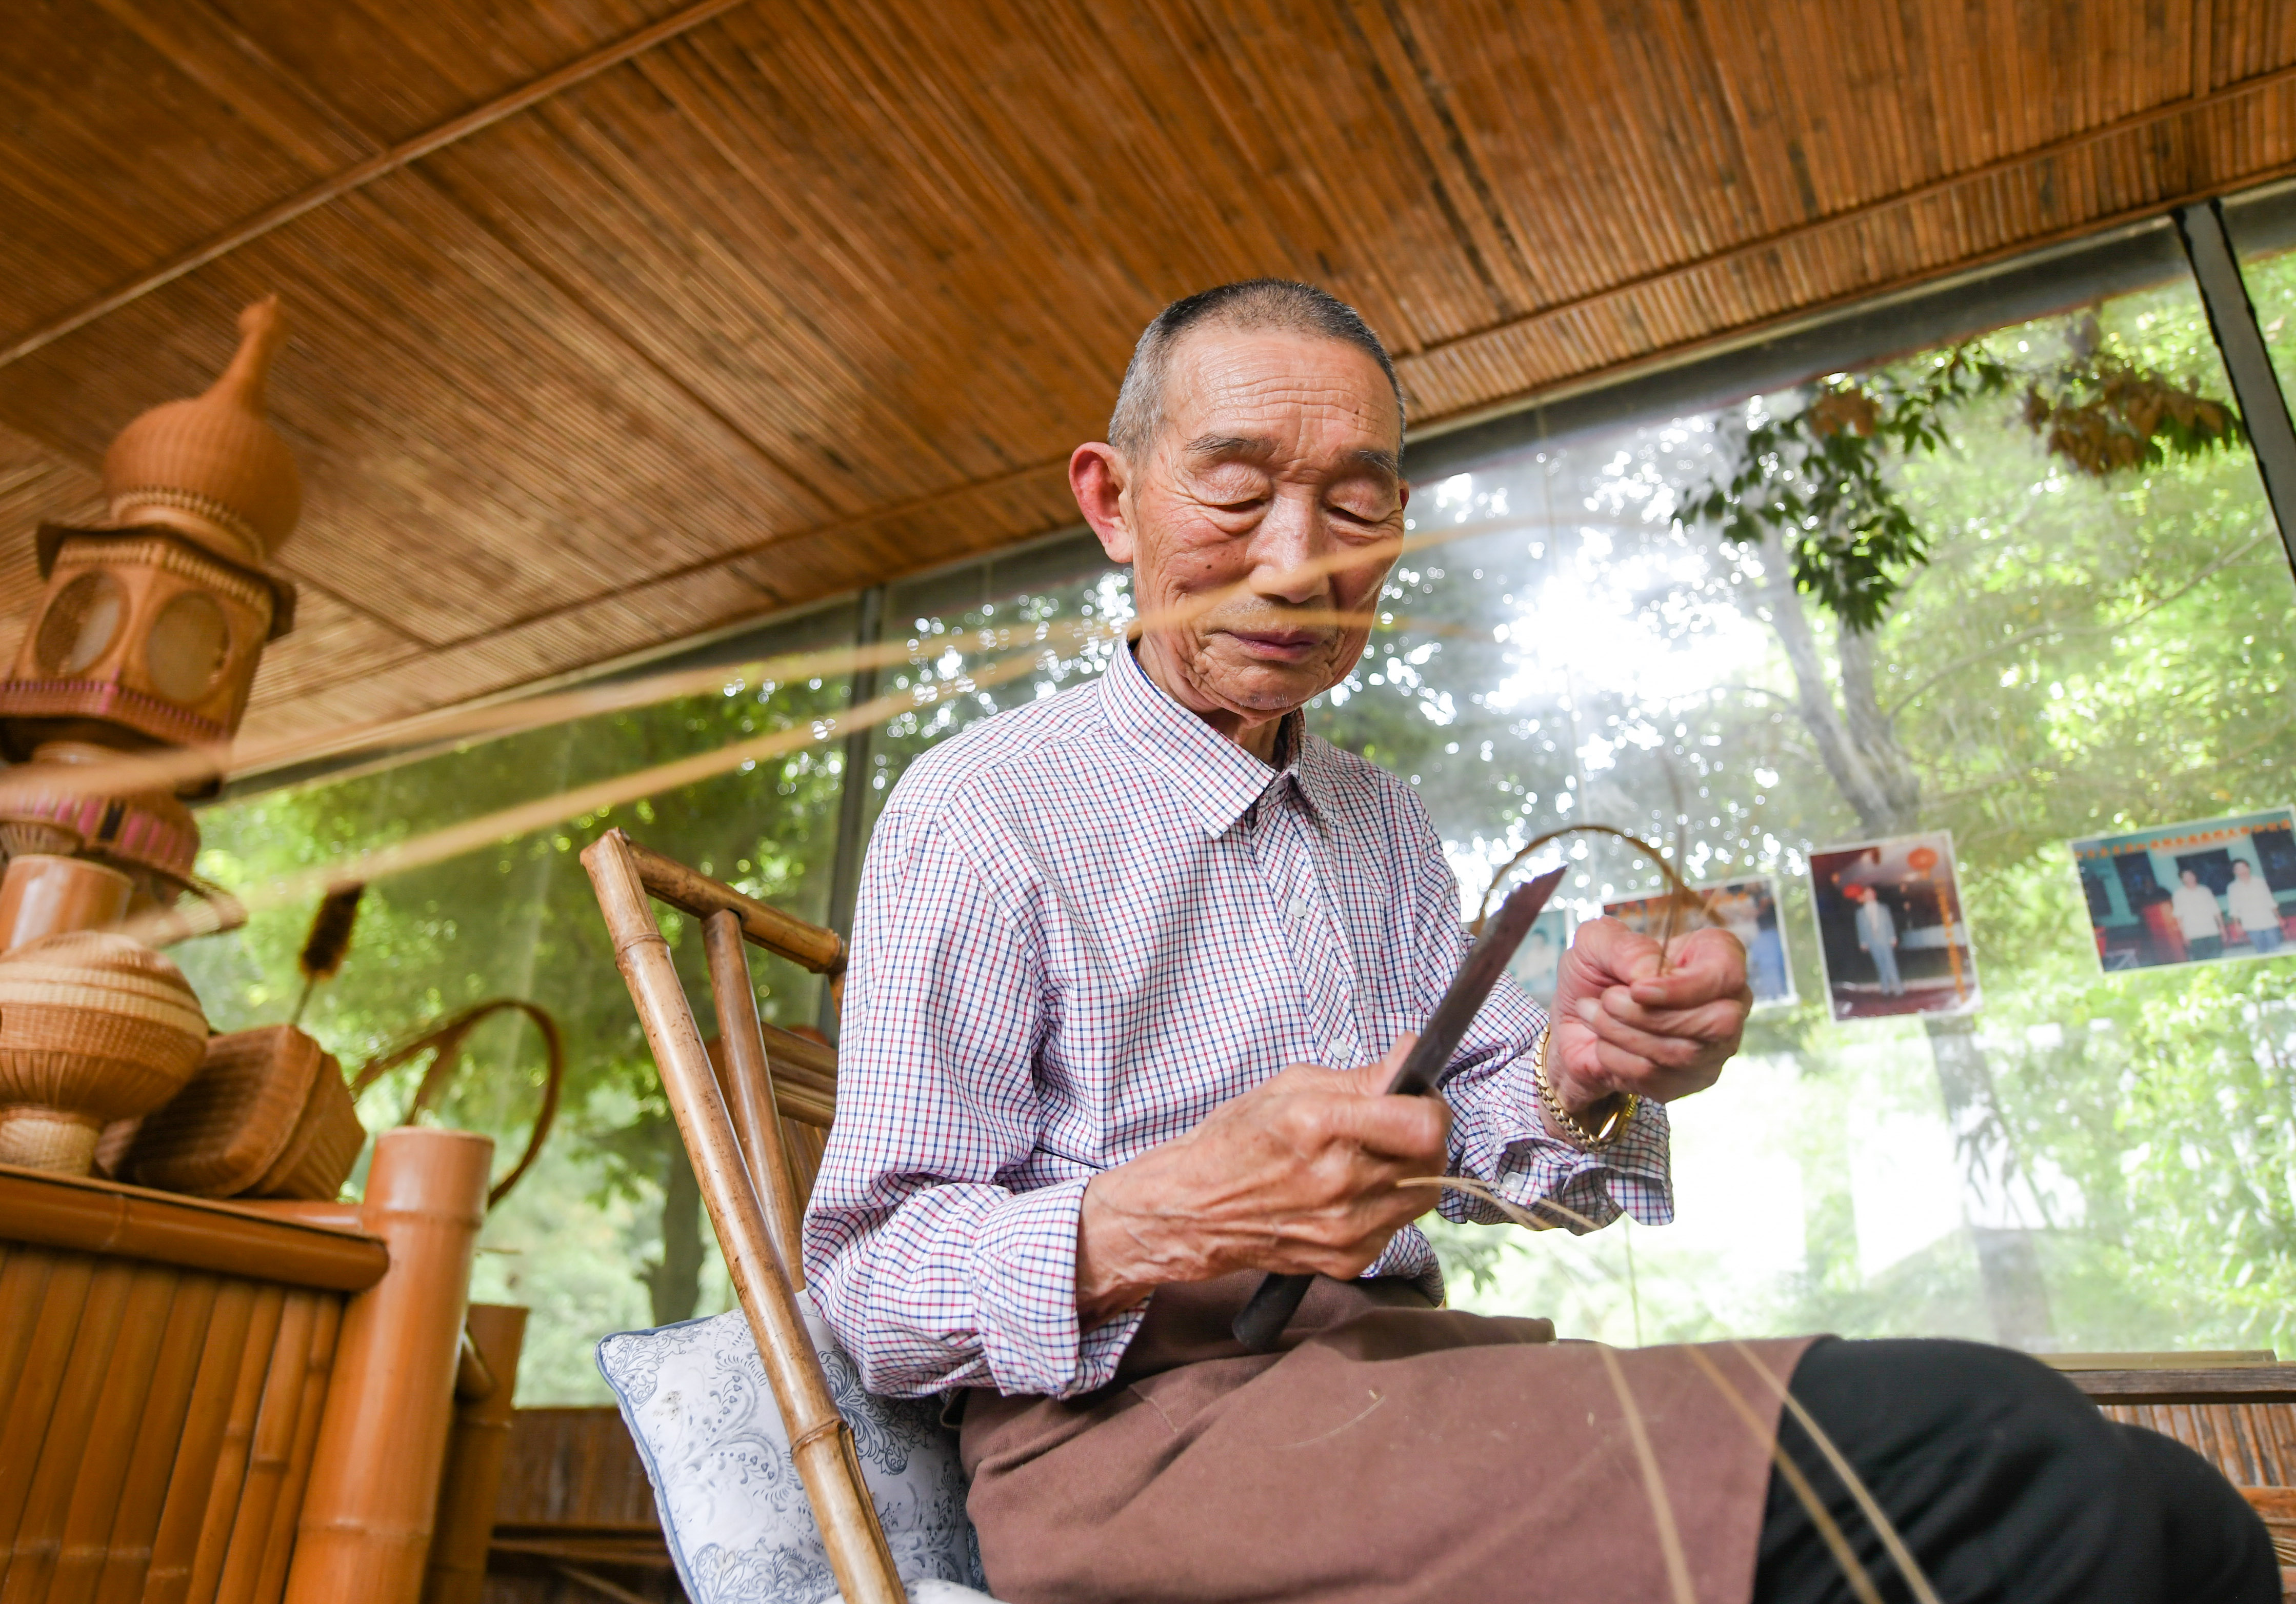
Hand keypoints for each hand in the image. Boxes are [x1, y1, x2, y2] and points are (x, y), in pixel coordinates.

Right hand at [1074, 1036, 1450, 1324]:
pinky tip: (1353, 1190)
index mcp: (1320, 1126)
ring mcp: (1345, 1228)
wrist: (1192, 1210)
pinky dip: (1386, 1204)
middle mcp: (1338, 1181)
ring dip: (1411, 1170)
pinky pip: (1396, 1225)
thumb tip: (1410, 1058)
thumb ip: (1358, 1079)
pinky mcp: (1347, 1259)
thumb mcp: (1289, 1087)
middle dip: (1425, 1133)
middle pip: (1433, 1159)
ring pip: (1423, 1194)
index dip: (1430, 1103)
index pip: (1423, 1124)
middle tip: (1399, 1120)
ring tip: (1374, 1155)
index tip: (1416, 1094)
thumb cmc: (1234, 1140)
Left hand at [1546, 919, 1749, 1132]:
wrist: (1574, 1022)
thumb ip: (1626, 947)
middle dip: (1648, 1016)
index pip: (1727, 974)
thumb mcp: (1597, 943)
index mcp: (1713, 955)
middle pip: (1717, 1021)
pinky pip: (1661, 1079)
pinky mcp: (1691, 1079)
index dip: (1684, 987)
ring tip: (1596, 1015)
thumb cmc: (1595, 974)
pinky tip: (1603, 1042)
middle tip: (1607, 1000)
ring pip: (1685, 1053)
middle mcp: (1726, 1001)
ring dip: (1625, 1035)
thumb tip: (1652, 972)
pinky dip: (1619, 1060)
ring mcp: (1714, 1045)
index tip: (1637, 990)